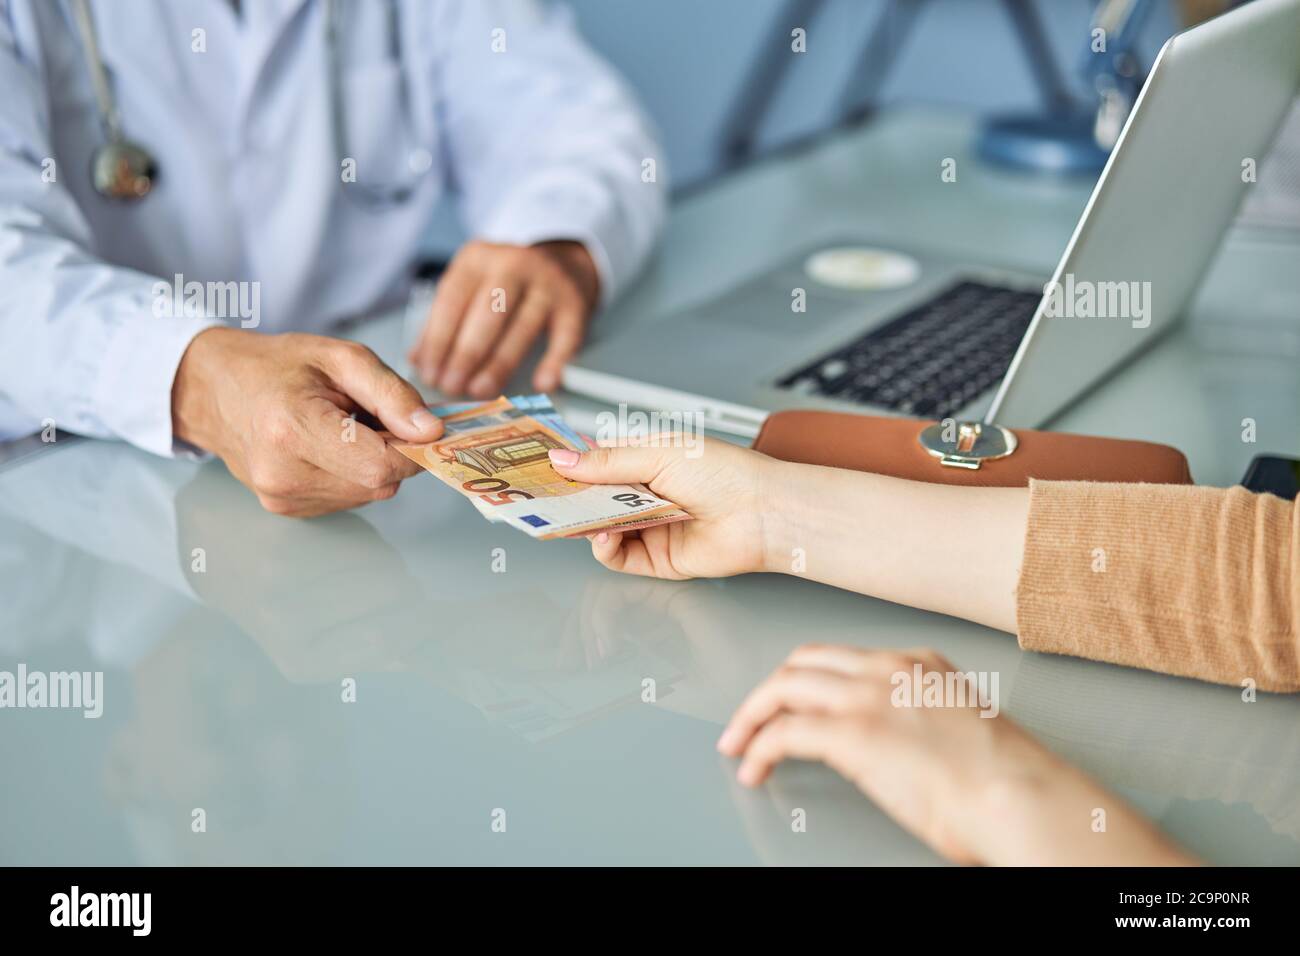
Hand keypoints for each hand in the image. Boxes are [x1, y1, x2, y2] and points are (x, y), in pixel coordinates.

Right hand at [172, 327, 443, 516]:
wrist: (216, 390)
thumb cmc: (278, 366)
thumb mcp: (342, 358)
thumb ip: (392, 394)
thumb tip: (432, 432)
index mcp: (293, 429)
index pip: (381, 464)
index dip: (411, 447)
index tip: (412, 423)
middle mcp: (284, 474)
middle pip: (379, 483)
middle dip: (391, 452)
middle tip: (368, 417)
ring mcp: (282, 497)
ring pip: (368, 494)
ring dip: (372, 464)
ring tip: (342, 429)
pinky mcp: (285, 509)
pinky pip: (348, 498)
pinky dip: (352, 475)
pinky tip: (328, 448)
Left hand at [408, 239, 599, 397]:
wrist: (561, 262)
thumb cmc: (506, 283)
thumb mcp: (470, 288)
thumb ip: (444, 321)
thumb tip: (417, 362)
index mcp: (477, 259)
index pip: (452, 301)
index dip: (437, 341)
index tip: (428, 373)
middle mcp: (513, 265)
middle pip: (486, 315)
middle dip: (465, 355)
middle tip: (451, 386)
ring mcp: (547, 283)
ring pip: (521, 329)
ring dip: (498, 365)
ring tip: (479, 391)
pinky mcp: (575, 303)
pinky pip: (566, 337)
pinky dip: (554, 362)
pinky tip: (541, 384)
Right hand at [547, 438, 786, 579]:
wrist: (763, 513)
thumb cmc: (725, 473)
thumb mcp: (658, 454)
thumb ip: (607, 462)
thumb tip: (563, 459)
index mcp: (647, 459)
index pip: (597, 460)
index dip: (569, 462)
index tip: (538, 462)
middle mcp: (646, 494)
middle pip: (593, 497)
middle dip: (567, 496)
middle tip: (537, 495)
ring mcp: (649, 527)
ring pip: (600, 528)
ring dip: (582, 522)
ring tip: (567, 515)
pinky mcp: (656, 558)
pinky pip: (618, 556)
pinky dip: (604, 547)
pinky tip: (603, 535)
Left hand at [718, 645, 1197, 865]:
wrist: (1021, 796)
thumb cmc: (1008, 780)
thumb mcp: (962, 727)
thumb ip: (922, 719)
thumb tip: (900, 746)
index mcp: (917, 663)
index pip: (840, 658)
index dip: (804, 681)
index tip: (788, 703)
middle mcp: (888, 669)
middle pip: (802, 663)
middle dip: (767, 692)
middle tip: (747, 721)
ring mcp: (867, 696)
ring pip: (783, 687)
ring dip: (751, 716)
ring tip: (737, 744)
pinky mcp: (852, 733)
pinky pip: (784, 733)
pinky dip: (760, 748)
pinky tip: (755, 767)